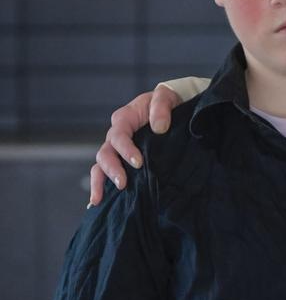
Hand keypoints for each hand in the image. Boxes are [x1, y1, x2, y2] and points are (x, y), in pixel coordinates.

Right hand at [88, 85, 180, 205]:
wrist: (174, 107)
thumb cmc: (168, 101)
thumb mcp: (166, 96)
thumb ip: (161, 107)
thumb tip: (159, 128)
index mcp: (125, 118)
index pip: (118, 136)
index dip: (125, 150)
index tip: (138, 163)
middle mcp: (117, 135)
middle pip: (105, 153)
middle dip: (111, 170)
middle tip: (123, 184)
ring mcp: (118, 149)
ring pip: (101, 166)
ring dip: (100, 182)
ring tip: (100, 200)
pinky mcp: (124, 160)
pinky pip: (106, 173)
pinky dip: (100, 187)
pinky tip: (96, 203)